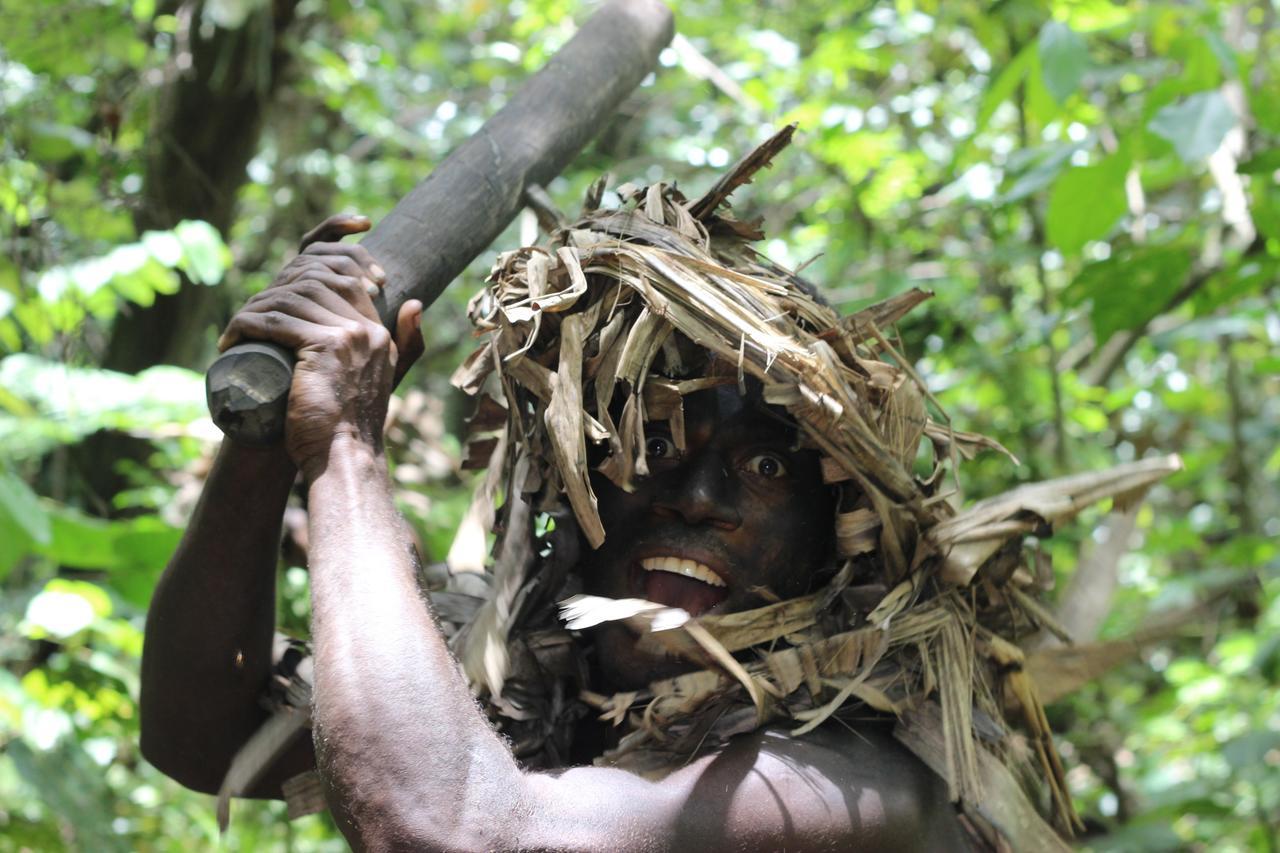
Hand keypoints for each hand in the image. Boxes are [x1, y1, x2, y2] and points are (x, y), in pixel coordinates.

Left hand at [217, 214, 424, 478]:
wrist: (344, 458)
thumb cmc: (351, 427)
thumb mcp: (384, 378)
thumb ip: (407, 344)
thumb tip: (415, 303)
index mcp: (379, 333)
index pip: (343, 279)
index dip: (304, 279)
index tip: (274, 302)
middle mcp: (367, 329)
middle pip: (313, 282)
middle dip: (274, 292)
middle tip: (249, 316)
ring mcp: (348, 336)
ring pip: (291, 299)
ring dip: (254, 308)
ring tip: (237, 328)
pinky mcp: (324, 348)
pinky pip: (276, 321)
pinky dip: (246, 325)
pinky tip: (232, 337)